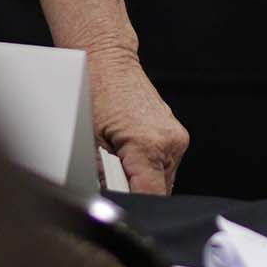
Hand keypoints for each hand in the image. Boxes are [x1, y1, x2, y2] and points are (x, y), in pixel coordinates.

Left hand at [90, 48, 187, 193]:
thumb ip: (101, 175)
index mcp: (149, 144)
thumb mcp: (89, 140)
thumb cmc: (95, 91)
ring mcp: (177, 137)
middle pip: (159, 191)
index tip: (121, 206)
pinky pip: (164, 164)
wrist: (108, 61)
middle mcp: (170, 142)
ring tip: (120, 158)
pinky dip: (148, 166)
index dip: (135, 205)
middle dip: (136, 191)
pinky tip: (129, 152)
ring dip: (143, 179)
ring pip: (163, 179)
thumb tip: (106, 198)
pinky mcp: (176, 135)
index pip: (151, 196)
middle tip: (112, 177)